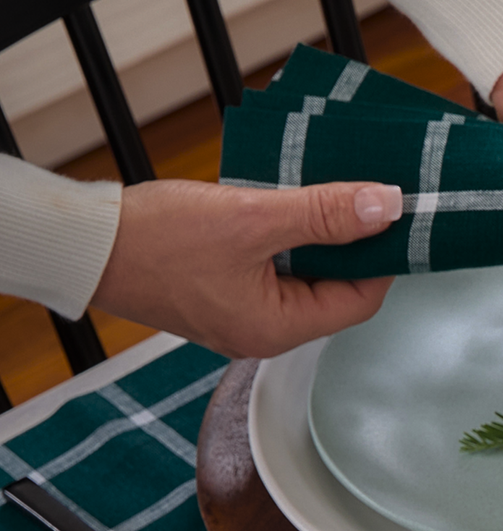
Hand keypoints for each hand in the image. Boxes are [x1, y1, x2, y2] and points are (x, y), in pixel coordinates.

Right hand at [91, 179, 400, 356]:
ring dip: (314, 239)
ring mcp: (240, 316)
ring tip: (321, 197)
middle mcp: (263, 332)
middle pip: (333, 290)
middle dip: (348, 246)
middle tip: (359, 200)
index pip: (360, 301)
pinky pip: (270, 270)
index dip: (381, 258)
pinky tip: (282, 208)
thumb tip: (386, 207)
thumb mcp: (253, 218)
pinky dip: (282, 241)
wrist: (83, 244)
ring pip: (301, 277)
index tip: (391, 218)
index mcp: (278, 329)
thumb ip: (324, 214)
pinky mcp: (220, 295)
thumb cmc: (156, 239)